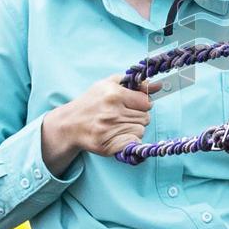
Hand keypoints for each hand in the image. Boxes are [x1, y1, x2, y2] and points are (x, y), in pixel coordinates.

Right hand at [42, 74, 160, 174]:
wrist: (69, 124)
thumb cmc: (92, 101)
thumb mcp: (110, 84)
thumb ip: (135, 83)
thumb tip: (159, 86)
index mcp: (114, 94)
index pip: (146, 102)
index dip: (141, 104)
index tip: (132, 104)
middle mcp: (112, 113)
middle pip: (145, 117)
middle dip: (138, 116)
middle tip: (122, 115)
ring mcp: (109, 130)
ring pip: (141, 130)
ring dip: (133, 128)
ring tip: (118, 124)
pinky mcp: (108, 145)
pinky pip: (134, 143)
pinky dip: (129, 140)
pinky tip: (118, 135)